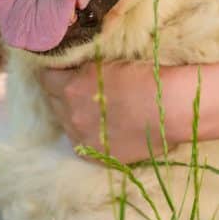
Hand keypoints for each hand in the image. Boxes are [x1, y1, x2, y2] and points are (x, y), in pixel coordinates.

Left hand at [37, 61, 180, 163]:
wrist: (172, 107)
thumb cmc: (146, 77)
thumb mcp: (107, 63)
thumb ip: (84, 69)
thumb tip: (73, 69)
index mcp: (71, 87)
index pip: (46, 78)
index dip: (55, 72)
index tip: (63, 69)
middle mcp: (72, 114)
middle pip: (54, 101)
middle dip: (62, 92)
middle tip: (79, 86)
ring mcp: (84, 138)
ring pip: (66, 124)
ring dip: (73, 114)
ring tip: (92, 107)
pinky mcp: (98, 156)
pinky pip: (82, 143)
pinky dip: (87, 133)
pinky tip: (102, 125)